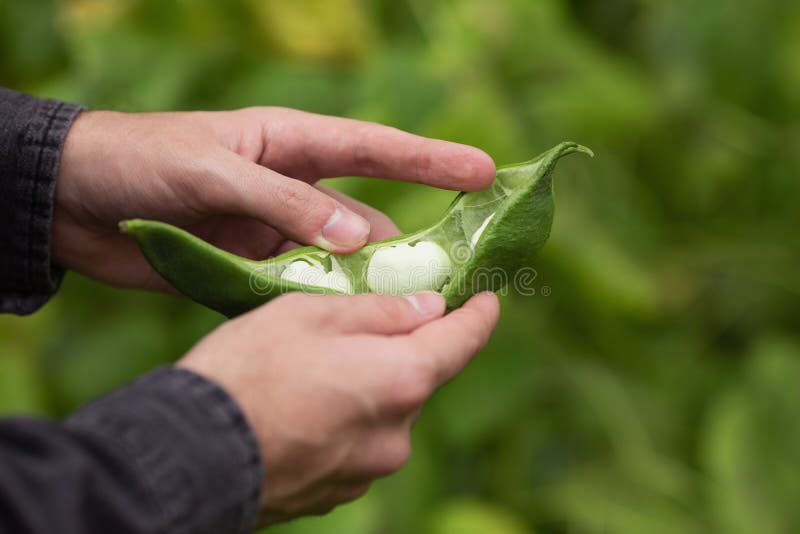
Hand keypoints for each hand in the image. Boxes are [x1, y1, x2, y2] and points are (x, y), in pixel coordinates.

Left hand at [53, 107, 494, 289]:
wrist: (72, 202)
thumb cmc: (142, 161)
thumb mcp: (214, 171)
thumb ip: (285, 203)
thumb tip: (360, 237)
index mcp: (290, 144)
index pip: (375, 149)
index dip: (433, 161)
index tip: (485, 173)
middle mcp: (292, 189)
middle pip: (367, 220)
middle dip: (406, 249)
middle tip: (448, 281)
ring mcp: (274, 232)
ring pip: (336, 265)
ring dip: (359, 290)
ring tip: (393, 318)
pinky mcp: (250, 269)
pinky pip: (298, 291)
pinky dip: (317, 309)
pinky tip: (336, 330)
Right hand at [177, 290, 498, 524]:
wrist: (191, 454)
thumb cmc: (249, 370)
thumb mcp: (313, 313)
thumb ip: (381, 311)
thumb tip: (428, 308)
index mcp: (403, 379)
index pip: (462, 342)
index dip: (478, 316)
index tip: (488, 300)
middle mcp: (398, 434)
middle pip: (418, 377)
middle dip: (401, 349)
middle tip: (362, 324)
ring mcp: (369, 470)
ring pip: (385, 412)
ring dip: (367, 386)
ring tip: (313, 369)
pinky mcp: (338, 493)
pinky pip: (357, 444)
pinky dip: (344, 419)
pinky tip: (301, 406)